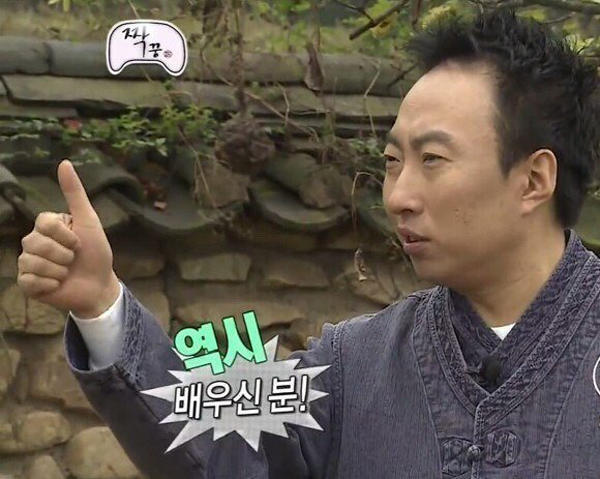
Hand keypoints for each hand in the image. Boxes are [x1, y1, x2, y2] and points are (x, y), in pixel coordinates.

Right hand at [17, 159, 120, 318]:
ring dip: (58, 269)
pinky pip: (29, 280)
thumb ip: (75, 193)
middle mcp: (34, 242)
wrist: (100, 285)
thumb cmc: (96, 253)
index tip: (79, 242)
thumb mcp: (89, 221)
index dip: (66, 235)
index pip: (44, 222)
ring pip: (32, 262)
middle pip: (34, 242)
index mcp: (47, 226)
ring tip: (66, 272)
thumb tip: (64, 162)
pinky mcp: (27, 284)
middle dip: (63, 254)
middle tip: (73, 259)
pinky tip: (58, 284)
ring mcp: (28, 263)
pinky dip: (49, 284)